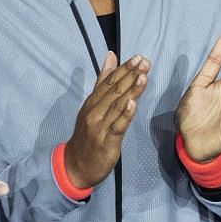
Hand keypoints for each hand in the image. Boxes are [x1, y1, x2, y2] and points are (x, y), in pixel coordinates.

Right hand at [64, 52, 149, 190]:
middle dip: (130, 75)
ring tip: (143, 76)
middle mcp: (94, 112)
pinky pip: (117, 126)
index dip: (124, 69)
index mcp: (92, 103)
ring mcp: (99, 127)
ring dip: (130, 90)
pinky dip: (125, 114)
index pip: (108, 82)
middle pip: (113, 91)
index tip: (138, 57)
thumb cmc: (88, 134)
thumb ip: (102, 82)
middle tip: (144, 62)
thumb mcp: (93, 106)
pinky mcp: (107, 142)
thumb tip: (111, 56)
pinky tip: (133, 103)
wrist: (76, 165)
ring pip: (116, 106)